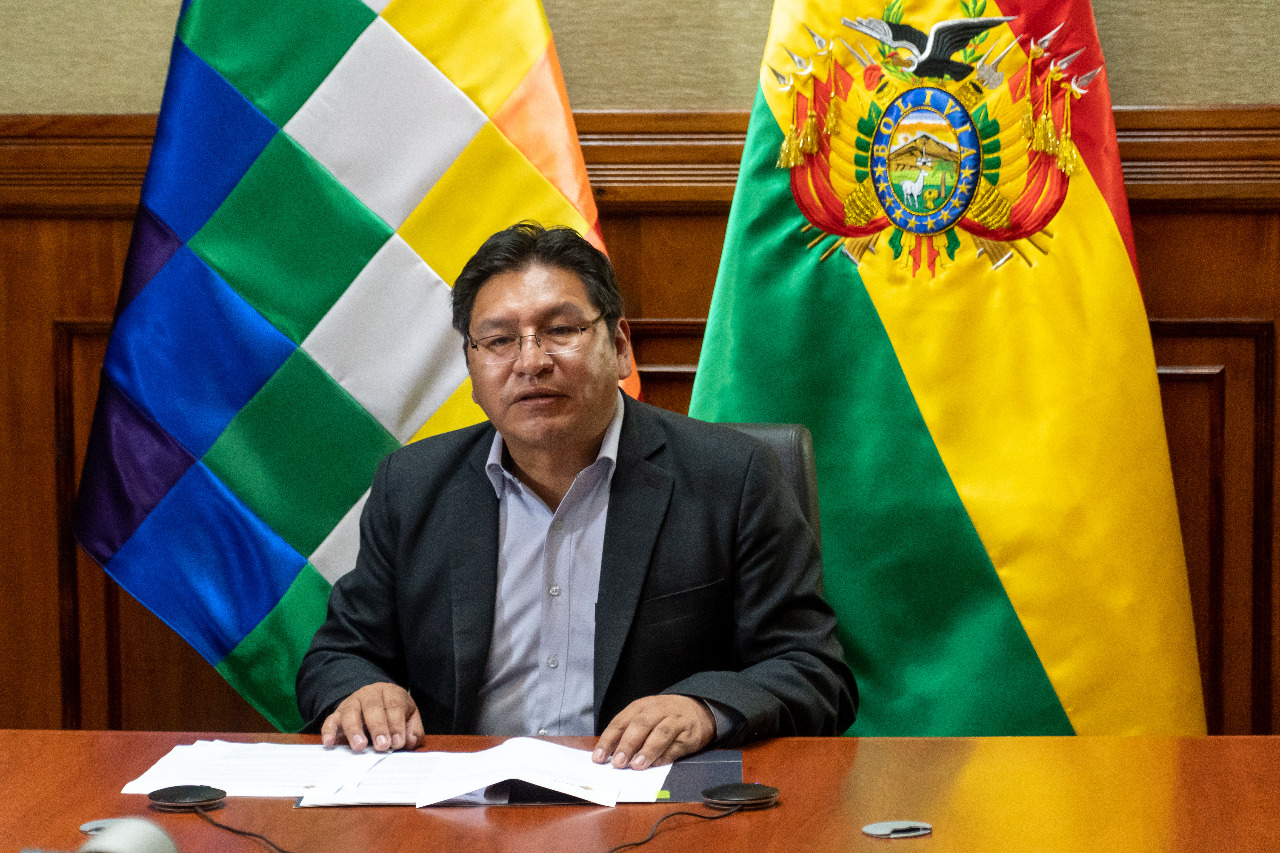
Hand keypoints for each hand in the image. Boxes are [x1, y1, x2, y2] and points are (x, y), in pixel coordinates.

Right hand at [320, 682, 423, 752]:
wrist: (374, 703)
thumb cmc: (394, 714)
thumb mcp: (409, 718)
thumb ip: (413, 730)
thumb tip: (409, 742)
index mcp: (390, 692)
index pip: (394, 705)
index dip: (397, 724)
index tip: (398, 743)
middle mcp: (369, 694)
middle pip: (372, 707)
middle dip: (378, 727)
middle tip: (382, 746)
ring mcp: (352, 703)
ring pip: (350, 712)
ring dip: (354, 730)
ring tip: (360, 746)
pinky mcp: (337, 714)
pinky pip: (330, 720)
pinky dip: (329, 731)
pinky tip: (329, 743)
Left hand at [592, 695, 714, 769]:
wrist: (699, 709)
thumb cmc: (664, 716)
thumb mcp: (644, 717)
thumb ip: (628, 734)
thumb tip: (609, 756)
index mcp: (641, 706)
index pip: (621, 722)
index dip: (609, 740)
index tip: (598, 757)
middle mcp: (658, 710)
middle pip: (641, 725)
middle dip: (628, 744)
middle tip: (618, 762)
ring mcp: (675, 721)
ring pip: (661, 734)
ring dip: (648, 750)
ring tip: (637, 765)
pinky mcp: (690, 735)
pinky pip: (677, 745)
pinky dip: (666, 755)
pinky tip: (656, 764)